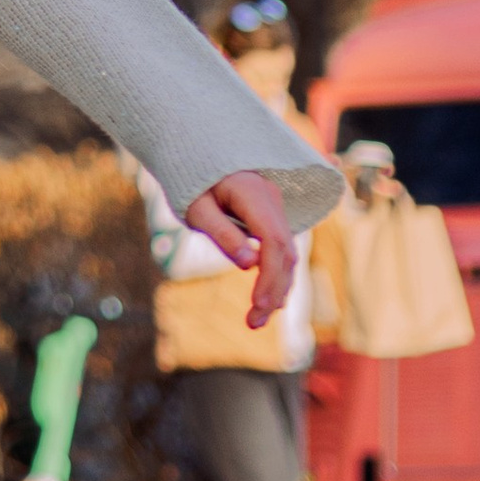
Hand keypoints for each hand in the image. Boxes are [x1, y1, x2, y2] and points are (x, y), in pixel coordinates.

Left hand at [183, 171, 296, 330]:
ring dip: (277, 289)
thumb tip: (248, 264)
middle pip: (286, 253)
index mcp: (255, 195)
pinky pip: (280, 252)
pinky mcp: (271, 220)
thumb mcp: (197, 208)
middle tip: (253, 323)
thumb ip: (222, 233)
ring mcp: (275, 210)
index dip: (270, 276)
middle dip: (274, 291)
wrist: (197, 156)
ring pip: (288, 255)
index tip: (258, 304)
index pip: (274, 241)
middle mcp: (273, 201)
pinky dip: (275, 277)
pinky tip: (266, 303)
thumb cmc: (192, 183)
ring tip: (256, 321)